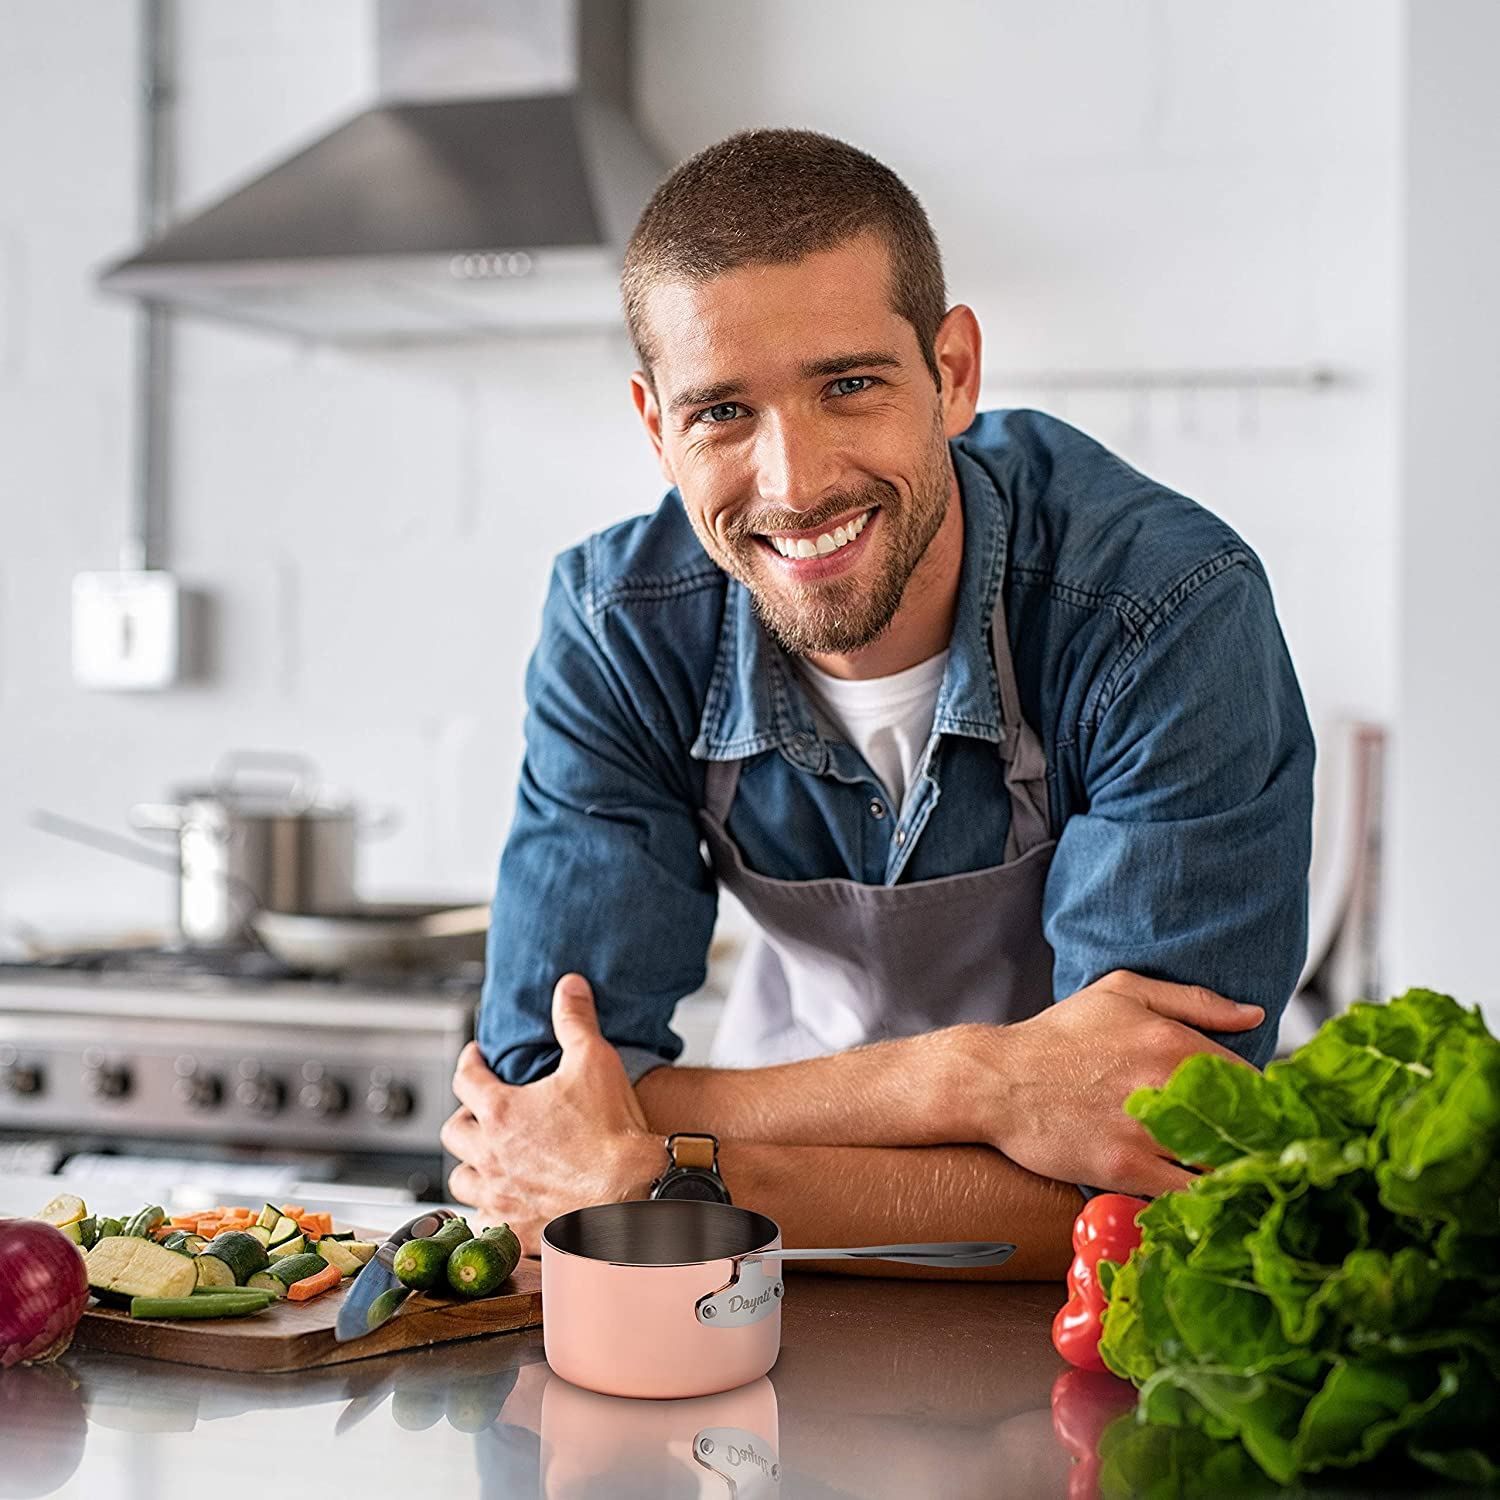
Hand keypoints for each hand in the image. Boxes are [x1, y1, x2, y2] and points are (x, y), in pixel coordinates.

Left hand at [441, 973, 659, 1253]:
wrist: (633, 1191)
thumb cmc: (612, 1131)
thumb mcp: (595, 1060)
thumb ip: (575, 1020)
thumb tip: (568, 986)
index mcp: (501, 1112)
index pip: (465, 1078)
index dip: (469, 1062)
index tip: (476, 1057)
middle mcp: (490, 1155)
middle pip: (453, 1131)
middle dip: (465, 1116)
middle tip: (482, 1110)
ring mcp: (500, 1195)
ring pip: (461, 1179)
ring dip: (470, 1164)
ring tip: (487, 1157)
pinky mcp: (515, 1228)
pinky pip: (486, 1218)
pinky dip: (491, 1207)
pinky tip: (507, 1200)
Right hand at [963, 970, 1263, 1196]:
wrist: (996, 1079)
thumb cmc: (1057, 1035)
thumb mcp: (1122, 992)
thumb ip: (1193, 1000)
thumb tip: (1254, 1014)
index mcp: (1171, 1040)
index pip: (1251, 1079)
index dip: (1263, 1101)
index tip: (1263, 1115)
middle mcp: (1164, 1084)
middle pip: (1243, 1125)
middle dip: (1256, 1140)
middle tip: (1256, 1149)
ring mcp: (1144, 1130)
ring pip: (1220, 1162)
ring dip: (1233, 1170)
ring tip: (1235, 1175)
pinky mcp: (1124, 1167)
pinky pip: (1186, 1193)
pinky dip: (1202, 1197)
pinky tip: (1203, 1195)